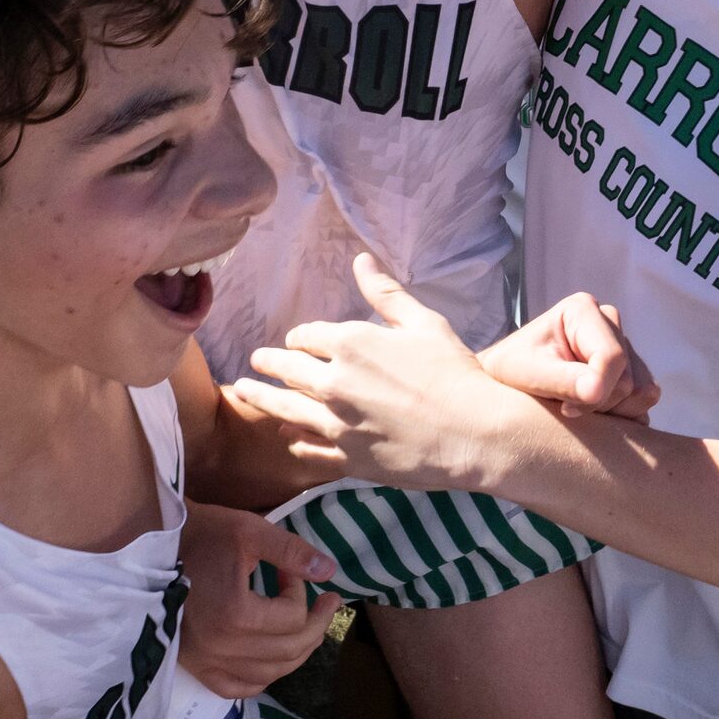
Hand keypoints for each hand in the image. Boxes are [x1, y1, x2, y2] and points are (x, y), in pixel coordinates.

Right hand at [175, 503, 336, 697]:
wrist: (148, 549)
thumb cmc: (199, 535)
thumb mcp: (249, 531)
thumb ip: (292, 552)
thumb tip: (329, 572)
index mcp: (236, 615)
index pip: (293, 617)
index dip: (301, 592)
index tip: (289, 571)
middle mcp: (223, 648)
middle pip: (289, 651)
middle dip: (315, 625)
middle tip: (327, 603)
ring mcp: (207, 663)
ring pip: (270, 674)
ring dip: (296, 653)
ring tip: (307, 629)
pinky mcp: (195, 668)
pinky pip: (237, 688)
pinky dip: (261, 677)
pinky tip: (271, 661)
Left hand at [235, 255, 534, 492]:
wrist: (475, 434)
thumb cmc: (454, 373)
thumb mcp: (422, 323)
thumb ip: (385, 293)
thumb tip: (361, 259)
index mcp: (350, 343)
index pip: (306, 336)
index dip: (301, 338)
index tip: (300, 342)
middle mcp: (333, 382)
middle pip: (286, 370)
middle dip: (268, 364)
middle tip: (256, 362)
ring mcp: (335, 424)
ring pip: (284, 410)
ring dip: (261, 398)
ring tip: (243, 392)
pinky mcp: (345, 459)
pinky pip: (306, 450)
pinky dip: (295, 441)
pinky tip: (288, 438)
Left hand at [480, 289, 658, 420]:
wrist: (510, 382)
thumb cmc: (513, 371)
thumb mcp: (529, 375)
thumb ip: (563, 381)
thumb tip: (597, 391)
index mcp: (583, 310)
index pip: (612, 356)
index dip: (596, 390)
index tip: (566, 409)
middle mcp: (609, 323)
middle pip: (628, 378)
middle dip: (599, 403)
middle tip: (565, 407)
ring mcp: (625, 346)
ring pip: (642, 392)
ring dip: (611, 411)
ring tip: (576, 406)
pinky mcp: (634, 371)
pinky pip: (645, 401)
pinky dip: (623, 415)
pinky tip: (593, 411)